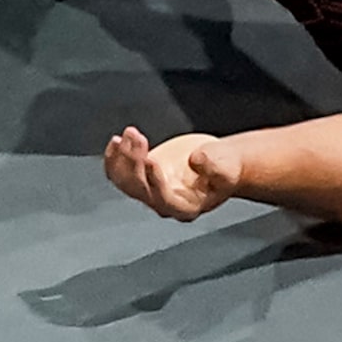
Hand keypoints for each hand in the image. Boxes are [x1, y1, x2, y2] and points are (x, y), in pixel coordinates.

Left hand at [103, 127, 240, 221]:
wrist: (220, 162)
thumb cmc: (226, 167)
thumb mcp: (227, 165)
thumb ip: (213, 165)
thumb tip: (195, 160)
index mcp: (186, 208)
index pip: (163, 199)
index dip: (155, 181)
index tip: (151, 159)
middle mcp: (164, 204)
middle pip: (139, 189)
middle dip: (134, 162)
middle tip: (138, 137)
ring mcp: (150, 192)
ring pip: (125, 181)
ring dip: (122, 156)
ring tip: (131, 133)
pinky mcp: (141, 178)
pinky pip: (119, 174)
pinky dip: (114, 158)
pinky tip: (117, 141)